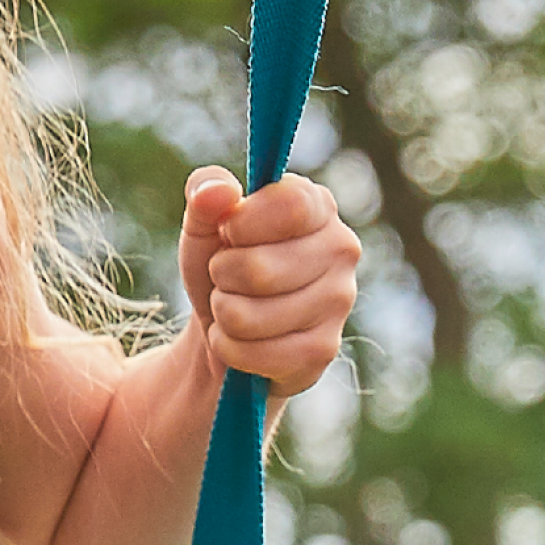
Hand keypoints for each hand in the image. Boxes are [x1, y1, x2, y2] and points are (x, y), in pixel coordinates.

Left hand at [177, 165, 360, 398]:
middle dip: (222, 275)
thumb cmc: (221, 262)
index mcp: (317, 205)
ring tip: (234, 304)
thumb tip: (217, 192)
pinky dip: (228, 348)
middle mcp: (341, 249)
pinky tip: (240, 338)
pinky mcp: (322, 349)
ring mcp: (339, 302)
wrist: (224, 324)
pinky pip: (253, 354)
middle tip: (228, 275)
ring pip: (247, 316)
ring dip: (222, 313)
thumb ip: (205, 189)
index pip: (289, 205)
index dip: (242, 224)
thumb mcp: (204, 221)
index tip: (229, 231)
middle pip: (258, 270)